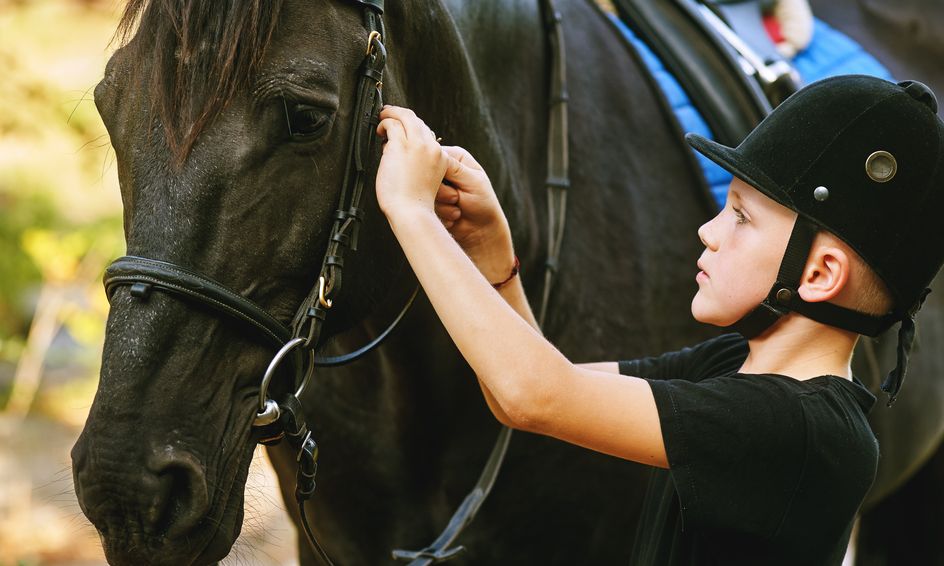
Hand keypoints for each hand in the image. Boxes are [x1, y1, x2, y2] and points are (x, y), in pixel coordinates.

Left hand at [376, 106, 448, 217]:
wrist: (412, 212)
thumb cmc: (414, 202)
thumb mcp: (425, 178)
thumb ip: (418, 162)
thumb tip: (400, 150)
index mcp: (440, 157)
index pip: (426, 133)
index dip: (413, 127)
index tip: (403, 127)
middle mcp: (430, 148)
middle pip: (417, 121)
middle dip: (401, 115)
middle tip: (389, 114)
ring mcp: (416, 145)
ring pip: (405, 117)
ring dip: (392, 114)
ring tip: (383, 118)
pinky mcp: (400, 146)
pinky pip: (392, 125)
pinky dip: (384, 124)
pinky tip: (380, 130)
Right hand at [434, 147, 513, 277]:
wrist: (482, 232)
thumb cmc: (483, 203)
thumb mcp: (472, 181)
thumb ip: (453, 168)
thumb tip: (435, 154)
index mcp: (455, 158)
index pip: (434, 154)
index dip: (437, 170)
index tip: (448, 183)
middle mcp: (443, 170)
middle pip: (426, 174)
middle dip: (442, 191)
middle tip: (456, 199)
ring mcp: (436, 188)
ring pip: (425, 192)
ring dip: (443, 205)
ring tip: (458, 209)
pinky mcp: (430, 203)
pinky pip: (425, 206)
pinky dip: (441, 214)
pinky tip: (453, 217)